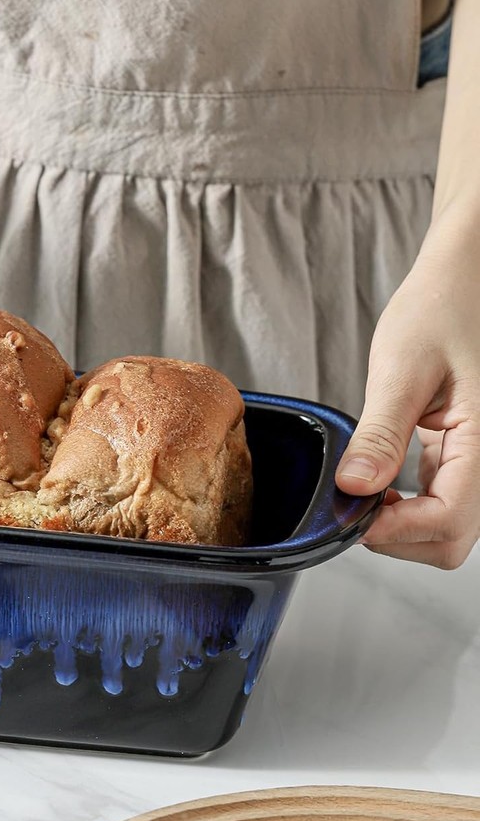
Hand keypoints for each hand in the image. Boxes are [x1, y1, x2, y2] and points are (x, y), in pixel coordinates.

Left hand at [335, 251, 479, 568]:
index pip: (448, 520)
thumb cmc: (443, 308)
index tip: (352, 511)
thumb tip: (355, 488)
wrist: (469, 280)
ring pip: (451, 527)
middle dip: (398, 534)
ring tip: (366, 487)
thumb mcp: (402, 368)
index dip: (395, 529)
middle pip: (452, 539)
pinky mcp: (472, 454)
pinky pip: (448, 501)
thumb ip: (381, 434)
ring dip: (404, 523)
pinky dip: (412, 504)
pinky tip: (384, 478)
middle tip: (353, 502)